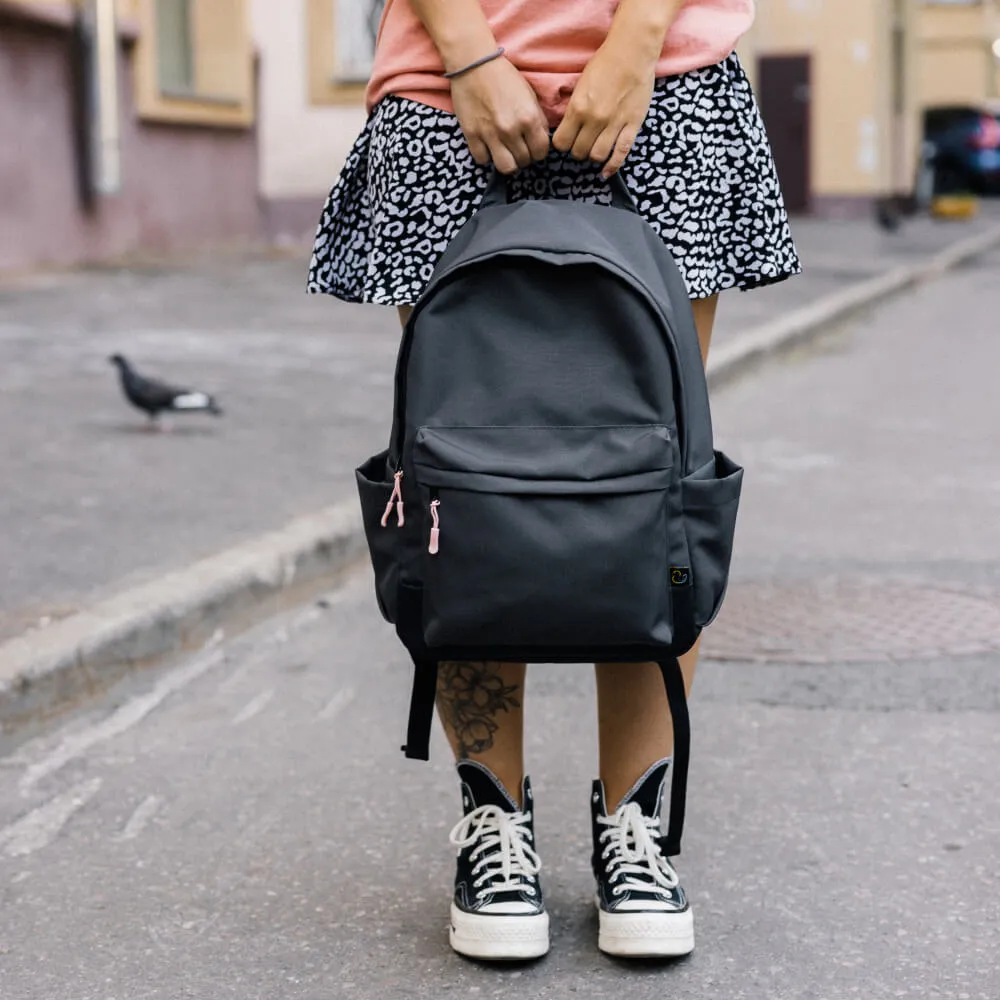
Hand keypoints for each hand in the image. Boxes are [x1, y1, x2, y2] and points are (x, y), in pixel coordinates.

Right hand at [450, 57, 550, 174]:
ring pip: (505, 167)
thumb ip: (537, 118)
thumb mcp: (529, 94)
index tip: (534, 147)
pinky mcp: (472, 135)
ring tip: (506, 152)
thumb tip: (540, 138)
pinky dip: (486, 156)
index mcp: (528, 118)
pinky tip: (488, 146)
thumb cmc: (503, 76)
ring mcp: (490, 134)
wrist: (474, 63)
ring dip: (508, 162)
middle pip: (524, 161)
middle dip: (524, 157)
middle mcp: (511, 130)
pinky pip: (482, 160)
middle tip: (519, 147)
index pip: (541, 151)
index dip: (539, 151)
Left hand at [552, 40, 655, 177]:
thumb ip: (574, 108)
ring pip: (597, 156)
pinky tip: (606, 172)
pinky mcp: (632, 126)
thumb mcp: (580, 84)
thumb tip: (566, 128)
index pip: (561, 142)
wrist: (633, 51)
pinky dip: (612, 167)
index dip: (562, 143)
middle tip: (581, 142)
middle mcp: (595, 119)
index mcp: (578, 108)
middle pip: (578, 152)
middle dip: (577, 150)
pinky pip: (621, 154)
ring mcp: (615, 124)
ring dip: (593, 156)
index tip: (565, 140)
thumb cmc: (605, 63)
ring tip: (594, 148)